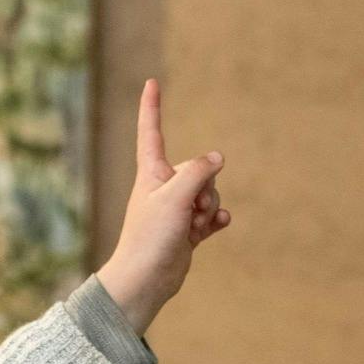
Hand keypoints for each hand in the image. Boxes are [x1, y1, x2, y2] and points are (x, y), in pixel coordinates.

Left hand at [93, 79, 231, 333]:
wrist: (145, 281)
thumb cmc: (150, 237)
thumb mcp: (176, 197)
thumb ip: (199, 171)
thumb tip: (217, 157)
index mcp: (150, 173)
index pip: (152, 131)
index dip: (152, 107)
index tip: (152, 82)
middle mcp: (162, 187)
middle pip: (197, 169)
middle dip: (204, 186)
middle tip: (188, 210)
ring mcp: (175, 209)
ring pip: (208, 192)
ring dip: (209, 206)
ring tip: (194, 224)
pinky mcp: (186, 230)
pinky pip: (210, 214)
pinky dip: (215, 218)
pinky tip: (216, 224)